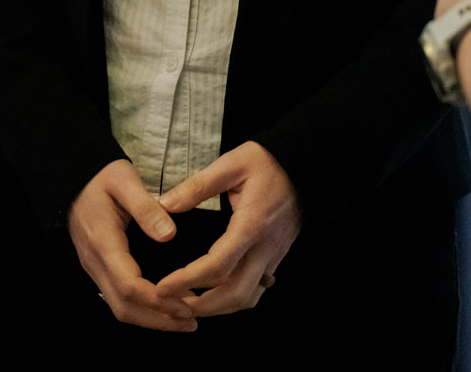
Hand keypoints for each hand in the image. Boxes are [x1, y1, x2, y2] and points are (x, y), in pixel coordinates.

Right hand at [67, 160, 196, 331]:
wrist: (75, 176)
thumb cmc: (101, 176)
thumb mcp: (125, 181)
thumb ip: (146, 208)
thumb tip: (169, 235)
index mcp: (103, 243)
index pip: (129, 286)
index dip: (158, 301)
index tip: (186, 305)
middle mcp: (95, 262)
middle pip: (124, 307)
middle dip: (158, 319)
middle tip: (192, 321)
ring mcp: (94, 267)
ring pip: (120, 307)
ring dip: (152, 318)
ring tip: (184, 318)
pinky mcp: (99, 267)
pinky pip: (118, 297)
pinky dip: (143, 307)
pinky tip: (165, 304)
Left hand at [153, 142, 301, 316]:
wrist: (306, 168)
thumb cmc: (269, 163)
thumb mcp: (232, 164)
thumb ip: (198, 186)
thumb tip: (165, 204)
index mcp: (251, 225)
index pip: (218, 265)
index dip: (187, 280)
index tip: (163, 287)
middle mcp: (265, 248)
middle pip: (235, 294)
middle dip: (202, 306)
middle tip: (172, 304)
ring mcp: (273, 256)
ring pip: (248, 297)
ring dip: (218, 307)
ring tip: (188, 302)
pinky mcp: (276, 258)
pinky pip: (256, 289)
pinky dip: (233, 299)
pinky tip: (214, 293)